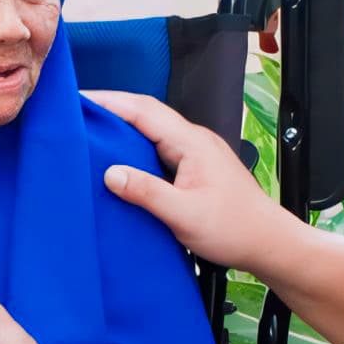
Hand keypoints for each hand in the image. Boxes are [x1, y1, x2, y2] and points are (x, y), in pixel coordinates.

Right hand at [85, 88, 298, 270]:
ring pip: (152, 131)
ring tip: (89, 132)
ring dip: (122, 128)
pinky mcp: (196, 168)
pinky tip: (119, 159)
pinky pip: (159, 148)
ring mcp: (196, 153)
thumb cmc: (234, 230)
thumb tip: (110, 173)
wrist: (269, 243)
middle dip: (111, 109)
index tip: (78, 99)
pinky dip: (135, 147)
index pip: (144, 111)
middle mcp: (194, 140)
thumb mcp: (185, 215)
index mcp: (192, 143)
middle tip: (75, 113)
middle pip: (146, 114)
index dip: (109, 102)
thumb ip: (147, 193)